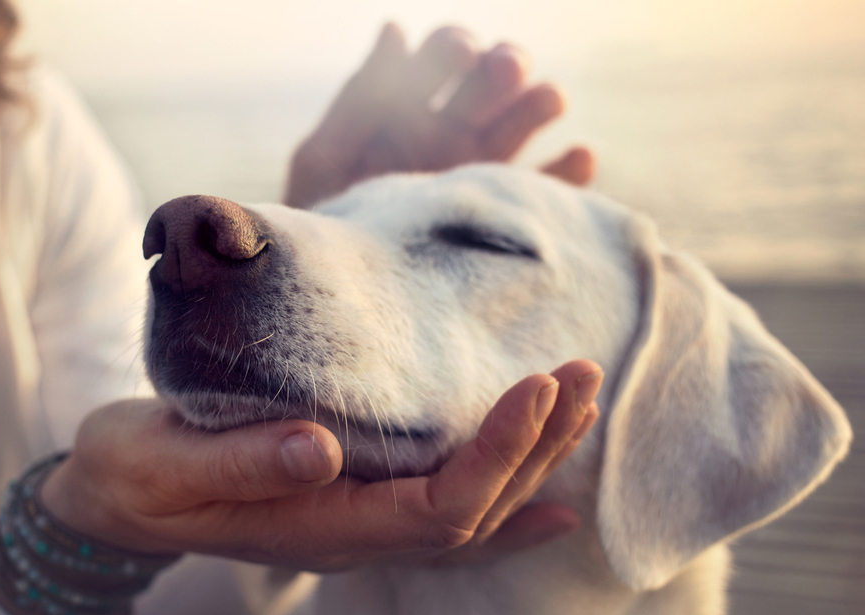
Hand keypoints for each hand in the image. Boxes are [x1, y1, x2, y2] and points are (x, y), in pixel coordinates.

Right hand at [40, 360, 602, 571]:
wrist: (113, 499)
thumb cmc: (134, 475)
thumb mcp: (166, 464)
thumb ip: (241, 462)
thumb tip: (321, 447)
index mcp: (318, 527)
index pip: (437, 507)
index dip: (497, 454)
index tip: (537, 386)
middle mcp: (352, 535)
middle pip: (474, 511)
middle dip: (535, 445)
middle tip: (580, 372)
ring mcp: (356, 525)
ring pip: (469, 511)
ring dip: (531, 460)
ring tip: (579, 401)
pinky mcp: (350, 500)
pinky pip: (444, 514)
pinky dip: (506, 504)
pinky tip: (551, 499)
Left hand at [284, 24, 594, 208]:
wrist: (339, 299)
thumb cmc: (322, 227)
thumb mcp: (325, 161)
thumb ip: (359, 101)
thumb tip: (395, 29)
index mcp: (408, 109)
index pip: (443, 57)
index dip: (454, 48)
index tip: (459, 54)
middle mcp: (452, 132)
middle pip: (493, 81)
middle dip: (503, 66)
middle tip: (504, 70)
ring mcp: (483, 173)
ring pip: (525, 123)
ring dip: (540, 102)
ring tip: (548, 100)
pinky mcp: (507, 217)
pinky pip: (550, 191)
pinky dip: (570, 172)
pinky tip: (578, 157)